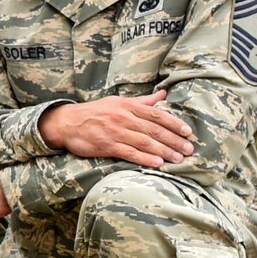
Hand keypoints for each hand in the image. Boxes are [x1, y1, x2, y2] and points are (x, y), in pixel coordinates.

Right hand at [40, 92, 195, 167]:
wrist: (67, 122)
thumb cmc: (95, 112)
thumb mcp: (118, 102)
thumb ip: (142, 101)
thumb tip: (163, 93)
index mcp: (127, 105)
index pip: (156, 114)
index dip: (173, 123)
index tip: (187, 132)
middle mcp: (123, 117)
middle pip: (154, 130)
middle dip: (174, 140)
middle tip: (189, 149)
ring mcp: (115, 132)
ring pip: (145, 142)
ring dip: (164, 151)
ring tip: (178, 158)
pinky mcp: (107, 145)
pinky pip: (129, 153)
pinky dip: (145, 158)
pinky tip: (157, 163)